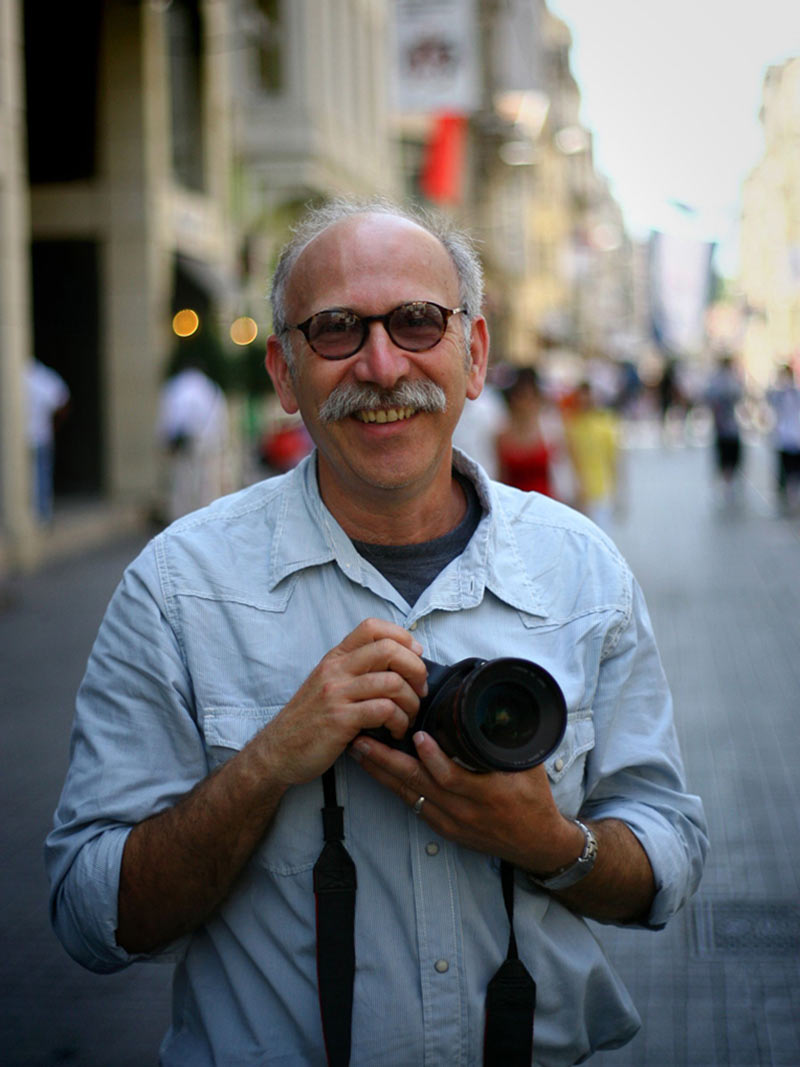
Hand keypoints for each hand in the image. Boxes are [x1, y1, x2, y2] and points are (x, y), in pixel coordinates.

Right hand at [254, 618, 427, 789]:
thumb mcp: (328, 684)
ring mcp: (337, 694)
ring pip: (392, 682)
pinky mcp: (340, 720)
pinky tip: (395, 731)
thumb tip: (399, 662)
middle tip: (420, 689)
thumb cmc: (309, 720)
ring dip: (411, 702)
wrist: (278, 751)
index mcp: (335, 658)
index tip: (415, 656)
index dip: (402, 636)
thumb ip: (355, 670)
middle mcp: (335, 670)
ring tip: (407, 717)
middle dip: (415, 668)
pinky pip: (384, 711)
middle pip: (388, 649)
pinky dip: (399, 722)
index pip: (372, 627)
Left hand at [350, 730, 581, 873]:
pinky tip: (378, 772)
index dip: (433, 757)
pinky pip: (413, 805)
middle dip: (386, 761)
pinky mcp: (444, 829)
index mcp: (488, 793)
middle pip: (418, 784)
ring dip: (382, 772)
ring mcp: (451, 822)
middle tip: (362, 740)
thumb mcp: (530, 767)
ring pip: (409, 794)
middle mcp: (464, 810)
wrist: (537, 845)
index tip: (418, 735)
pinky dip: (393, 786)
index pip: (453, 777)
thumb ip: (510, 740)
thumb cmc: (534, 801)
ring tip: (359, 751)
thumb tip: (497, 704)